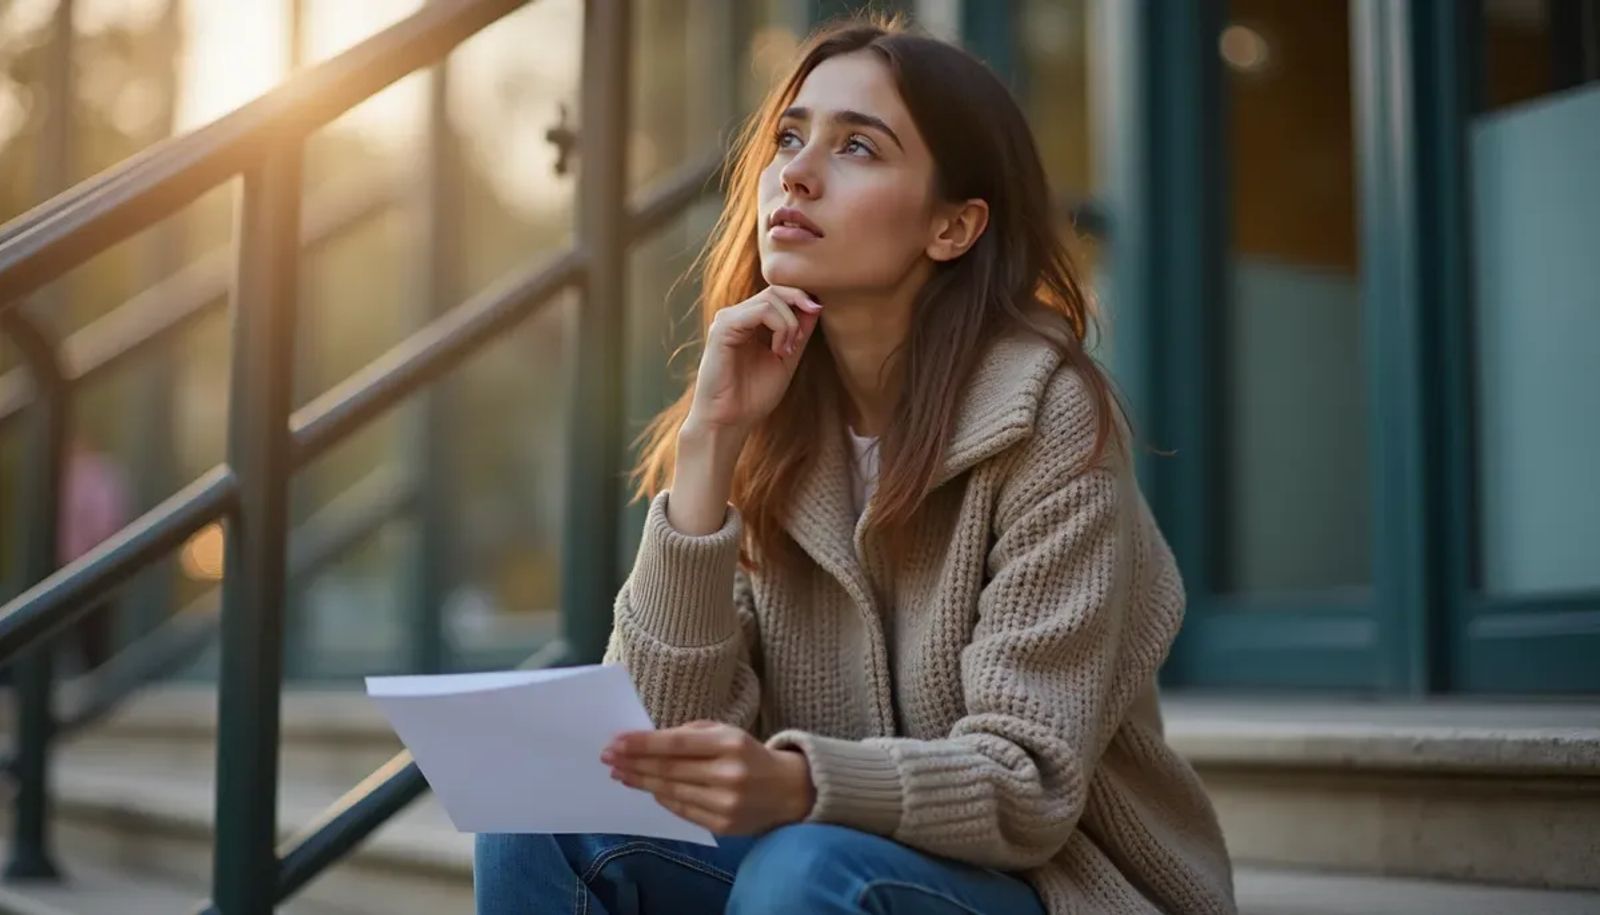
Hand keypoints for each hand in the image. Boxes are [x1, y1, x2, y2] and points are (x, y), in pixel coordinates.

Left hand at [602, 720, 815, 835]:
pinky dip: (661, 799)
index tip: (615, 742)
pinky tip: (646, 789)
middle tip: (608, 758)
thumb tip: (649, 742)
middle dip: (634, 763)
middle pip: (668, 770)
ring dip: (641, 782)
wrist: (788, 791)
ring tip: (620, 774)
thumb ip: (692, 733)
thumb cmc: (750, 755)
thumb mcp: (727, 732)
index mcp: (729, 744)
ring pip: (671, 792)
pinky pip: (682, 810)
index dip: (642, 744)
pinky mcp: (722, 825)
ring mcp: (725, 803)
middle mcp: (727, 774)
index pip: (676, 743)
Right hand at [685, 286, 822, 436]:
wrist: (729, 421)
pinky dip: (779, 328)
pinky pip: (760, 312)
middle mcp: (736, 316)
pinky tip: (778, 351)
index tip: (817, 314)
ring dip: (790, 324)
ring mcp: (727, 320)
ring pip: (770, 299)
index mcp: (748, 321)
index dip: (801, 298)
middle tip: (800, 342)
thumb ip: (798, 333)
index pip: (777, 293)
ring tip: (787, 351)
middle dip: (798, 308)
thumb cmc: (752, 397)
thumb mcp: (786, 359)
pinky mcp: (723, 329)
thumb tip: (815, 306)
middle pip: (775, 290)